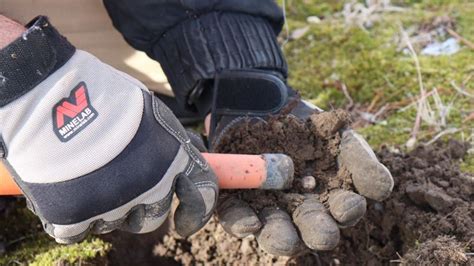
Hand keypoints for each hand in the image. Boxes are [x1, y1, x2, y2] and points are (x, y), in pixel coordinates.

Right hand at [0, 17, 217, 243]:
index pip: (201, 197)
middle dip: (141, 207)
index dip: (195, 214)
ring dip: (105, 206)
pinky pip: (79, 231)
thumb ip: (172, 142)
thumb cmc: (102, 95)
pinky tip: (65, 189)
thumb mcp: (152, 111)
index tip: (184, 223)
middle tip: (119, 184)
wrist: (50, 96)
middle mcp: (150, 187)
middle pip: (153, 217)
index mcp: (173, 159)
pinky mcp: (75, 217)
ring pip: (115, 222)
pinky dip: (73, 216)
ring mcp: (112, 205)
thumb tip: (190, 157)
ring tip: (86, 173)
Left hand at [207, 70, 392, 255]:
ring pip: (274, 232)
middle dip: (317, 233)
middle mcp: (299, 211)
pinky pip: (236, 217)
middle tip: (323, 234)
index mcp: (329, 199)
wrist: (266, 105)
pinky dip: (241, 223)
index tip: (347, 205)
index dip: (346, 210)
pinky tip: (250, 224)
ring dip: (280, 237)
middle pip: (309, 230)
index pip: (341, 211)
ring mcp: (267, 209)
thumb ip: (362, 162)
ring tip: (285, 239)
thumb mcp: (340, 138)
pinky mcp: (235, 201)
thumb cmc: (309, 127)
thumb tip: (383, 190)